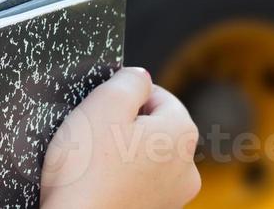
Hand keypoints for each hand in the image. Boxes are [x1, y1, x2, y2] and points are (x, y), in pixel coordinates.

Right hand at [40, 66, 201, 208]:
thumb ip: (128, 79)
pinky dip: (119, 179)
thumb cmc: (87, 172)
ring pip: (144, 157)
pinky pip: (136, 183)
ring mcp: (172, 197)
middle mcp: (186, 168)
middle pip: (153, 127)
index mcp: (182, 134)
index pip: (157, 94)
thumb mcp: (104, 103)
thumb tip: (139, 77)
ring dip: (121, 154)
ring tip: (94, 163)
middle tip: (94, 136)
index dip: (124, 96)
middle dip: (124, 126)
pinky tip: (98, 183)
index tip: (101, 110)